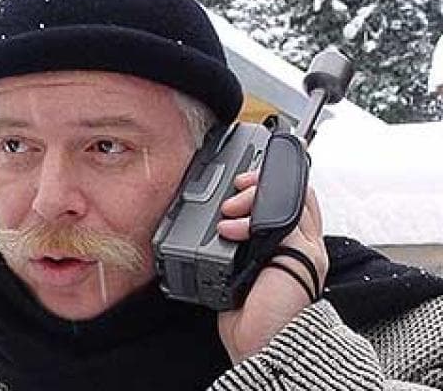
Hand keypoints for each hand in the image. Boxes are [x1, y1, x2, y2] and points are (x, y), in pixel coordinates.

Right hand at [216, 171, 327, 362]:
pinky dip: (217, 231)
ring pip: (243, 216)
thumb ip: (286, 221)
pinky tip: (215, 233)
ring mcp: (257, 252)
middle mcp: (283, 242)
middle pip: (265, 200)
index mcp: (306, 238)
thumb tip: (265, 198)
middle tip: (234, 205)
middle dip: (248, 196)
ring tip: (225, 224)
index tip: (252, 183)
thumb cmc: (288, 307)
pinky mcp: (234, 263)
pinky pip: (223, 237)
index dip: (274, 182)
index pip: (296, 193)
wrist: (261, 341)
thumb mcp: (300, 254)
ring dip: (232, 213)